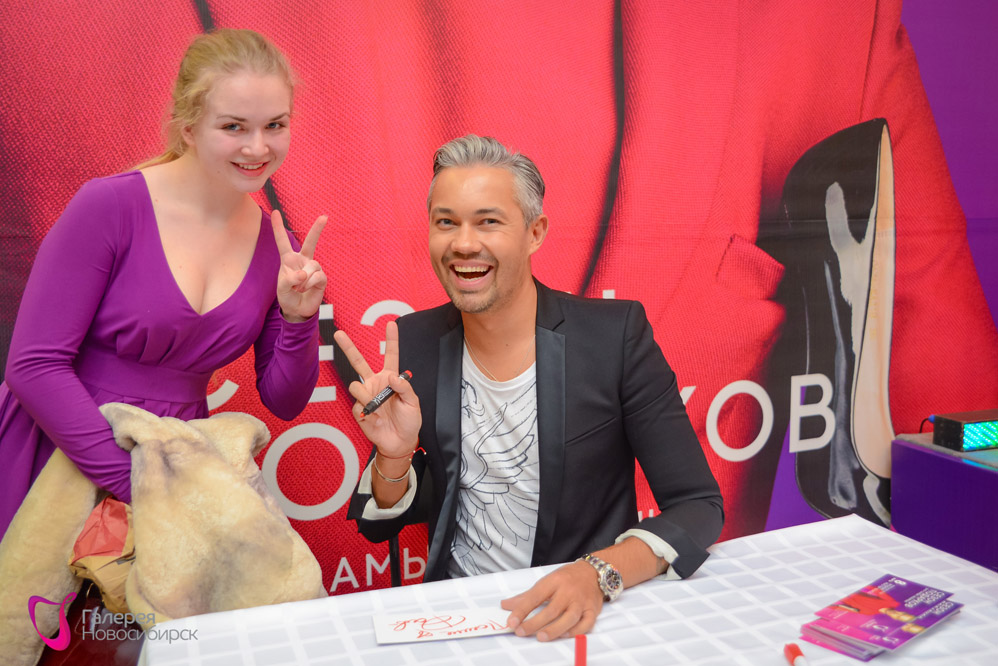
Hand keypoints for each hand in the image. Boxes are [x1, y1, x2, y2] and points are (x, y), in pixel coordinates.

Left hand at [271, 210, 327, 320]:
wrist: (298, 309)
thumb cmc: (287, 296)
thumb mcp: (282, 288)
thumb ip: (289, 279)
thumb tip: (304, 274)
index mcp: (288, 259)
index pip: (282, 241)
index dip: (278, 227)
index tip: (276, 211)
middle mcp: (303, 260)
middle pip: (310, 242)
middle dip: (317, 229)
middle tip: (325, 216)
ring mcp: (314, 268)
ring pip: (312, 267)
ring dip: (304, 280)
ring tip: (299, 288)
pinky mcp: (322, 278)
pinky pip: (318, 276)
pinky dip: (310, 283)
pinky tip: (306, 289)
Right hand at [333, 321, 420, 458]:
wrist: (399, 441)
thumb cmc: (409, 421)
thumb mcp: (413, 403)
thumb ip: (404, 387)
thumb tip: (392, 375)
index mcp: (390, 378)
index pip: (390, 355)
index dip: (391, 340)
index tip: (391, 323)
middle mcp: (376, 383)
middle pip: (358, 361)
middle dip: (347, 347)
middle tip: (338, 333)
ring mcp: (366, 395)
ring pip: (355, 385)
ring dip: (366, 395)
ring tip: (377, 406)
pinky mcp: (359, 409)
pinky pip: (357, 404)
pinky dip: (368, 412)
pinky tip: (376, 419)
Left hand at [501, 560, 603, 640]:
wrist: (592, 572)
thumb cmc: (566, 578)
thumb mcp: (546, 581)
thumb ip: (526, 596)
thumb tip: (505, 606)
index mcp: (554, 581)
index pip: (535, 596)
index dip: (522, 610)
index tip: (511, 622)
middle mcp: (568, 591)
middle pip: (551, 609)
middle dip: (535, 622)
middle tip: (521, 632)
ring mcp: (581, 601)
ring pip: (570, 618)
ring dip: (555, 629)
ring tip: (541, 637)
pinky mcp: (592, 610)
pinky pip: (586, 623)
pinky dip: (575, 631)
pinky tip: (564, 635)